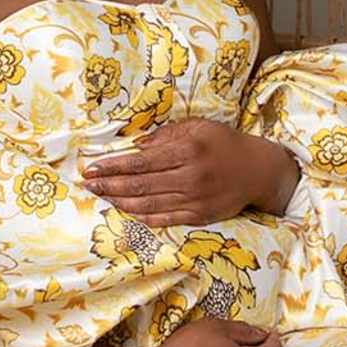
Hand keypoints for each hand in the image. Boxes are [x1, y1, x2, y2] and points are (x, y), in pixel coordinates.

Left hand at [81, 119, 297, 225]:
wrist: (258, 170)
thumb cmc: (225, 144)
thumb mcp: (199, 127)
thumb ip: (166, 135)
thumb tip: (136, 146)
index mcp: (188, 151)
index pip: (141, 162)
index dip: (113, 166)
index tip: (92, 168)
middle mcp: (191, 177)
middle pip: (140, 185)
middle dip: (109, 185)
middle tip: (88, 185)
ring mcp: (195, 199)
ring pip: (148, 204)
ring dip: (120, 202)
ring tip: (101, 197)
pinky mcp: (200, 216)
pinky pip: (164, 219)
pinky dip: (142, 217)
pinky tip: (126, 211)